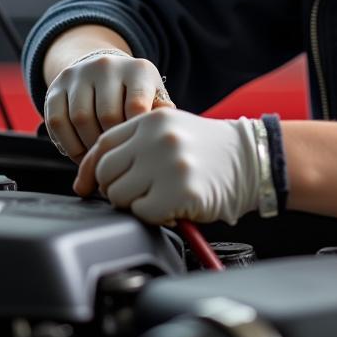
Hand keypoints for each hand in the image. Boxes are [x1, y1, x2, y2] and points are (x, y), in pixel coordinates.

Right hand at [43, 50, 172, 161]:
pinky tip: (80, 154)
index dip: (134, 135)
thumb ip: (160, 113)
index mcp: (137, 69)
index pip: (136, 107)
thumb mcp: (153, 97)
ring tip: (99, 159)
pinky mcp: (55, 87)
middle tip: (116, 161)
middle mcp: (106, 66)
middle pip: (107, 115)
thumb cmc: (134, 94)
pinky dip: (68, 145)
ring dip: (88, 147)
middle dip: (111, 143)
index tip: (134, 151)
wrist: (101, 71)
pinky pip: (57, 122)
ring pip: (80, 119)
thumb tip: (164, 129)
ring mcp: (78, 75)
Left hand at [73, 108, 260, 225]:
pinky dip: (153, 216)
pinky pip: (143, 214)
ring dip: (134, 204)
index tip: (86, 185)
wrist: (250, 160)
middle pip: (106, 172)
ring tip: (158, 198)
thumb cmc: (208, 150)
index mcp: (151, 119)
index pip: (103, 144)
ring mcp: (169, 165)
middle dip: (114, 189)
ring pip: (119, 196)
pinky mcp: (180, 193)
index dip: (89, 168)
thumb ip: (136, 143)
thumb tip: (94, 174)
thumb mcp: (171, 130)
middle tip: (137, 193)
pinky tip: (171, 207)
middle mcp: (158, 139)